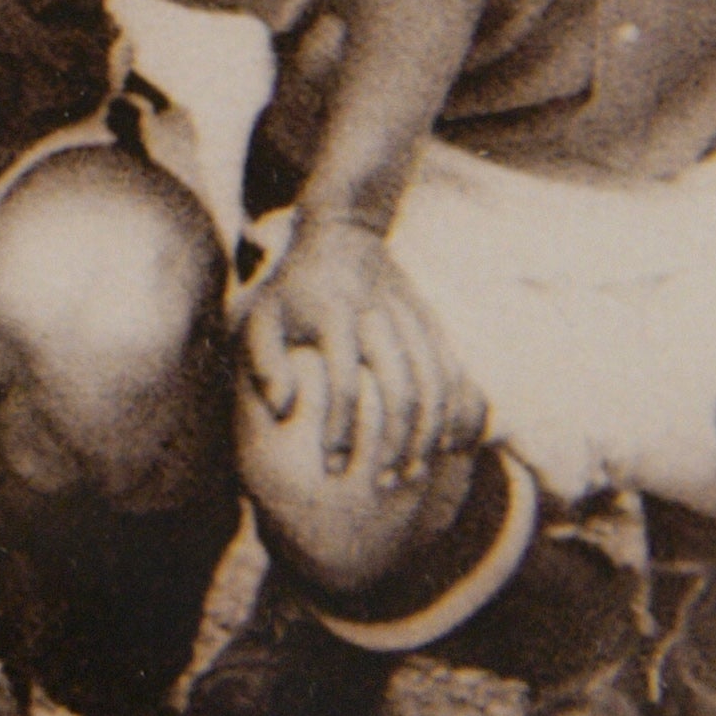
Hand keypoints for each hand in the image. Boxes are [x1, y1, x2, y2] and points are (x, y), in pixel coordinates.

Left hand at [237, 212, 472, 492]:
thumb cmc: (292, 289)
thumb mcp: (262, 317)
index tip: (333, 467)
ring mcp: (409, 315)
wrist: (341, 233)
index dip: (341, 429)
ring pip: (435, 381)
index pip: (344, 383)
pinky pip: (452, 367)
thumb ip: (264, 363)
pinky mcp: (430, 318)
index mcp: (333, 315)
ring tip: (414, 471)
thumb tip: (282, 410)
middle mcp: (377, 315)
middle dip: (396, 441)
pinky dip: (454, 406)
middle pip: (401, 387)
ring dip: (429, 431)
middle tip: (385, 483)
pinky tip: (447, 440)